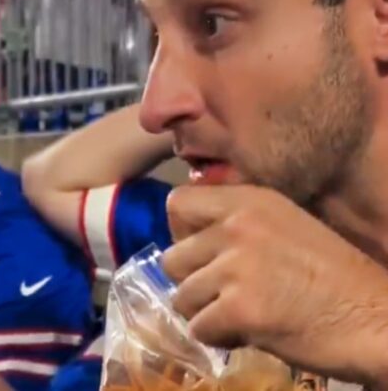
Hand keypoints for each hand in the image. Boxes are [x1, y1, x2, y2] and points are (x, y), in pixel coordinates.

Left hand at [163, 185, 387, 385]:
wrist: (375, 319)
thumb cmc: (331, 278)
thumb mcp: (283, 228)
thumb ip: (235, 227)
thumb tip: (185, 242)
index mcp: (250, 201)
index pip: (178, 203)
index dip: (181, 234)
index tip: (204, 256)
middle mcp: (238, 225)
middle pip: (172, 258)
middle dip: (193, 283)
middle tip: (225, 296)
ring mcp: (237, 265)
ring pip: (182, 297)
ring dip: (206, 314)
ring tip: (242, 315)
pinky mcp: (240, 307)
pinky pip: (199, 328)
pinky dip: (218, 338)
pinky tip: (248, 332)